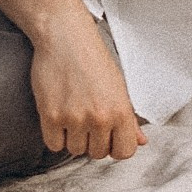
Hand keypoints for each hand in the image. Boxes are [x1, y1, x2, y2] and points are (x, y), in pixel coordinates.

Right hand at [29, 17, 141, 160]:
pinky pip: (54, 145)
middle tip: (86, 117)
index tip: (108, 137)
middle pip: (98, 153)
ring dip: (73, 137)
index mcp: (122, 110)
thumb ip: (129, 119)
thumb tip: (141, 141)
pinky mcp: (51, 116)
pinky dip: (55, 135)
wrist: (65, 37)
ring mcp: (75, 118)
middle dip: (92, 140)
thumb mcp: (118, 86)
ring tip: (72, 112)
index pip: (125, 152)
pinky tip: (58, 115)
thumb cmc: (93, 59)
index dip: (115, 147)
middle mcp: (101, 117)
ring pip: (75, 150)